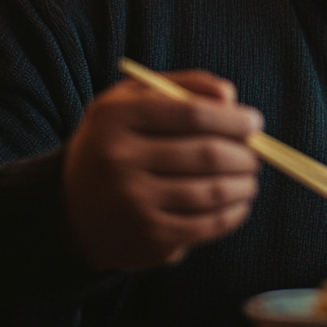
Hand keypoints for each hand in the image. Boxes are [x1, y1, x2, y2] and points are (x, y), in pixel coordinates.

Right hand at [62, 70, 263, 270]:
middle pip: (207, 154)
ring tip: (250, 177)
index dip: (233, 119)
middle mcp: (120, 161)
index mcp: (117, 118)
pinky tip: (238, 203)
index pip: (193, 114)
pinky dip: (234, 213)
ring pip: (212, 192)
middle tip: (256, 153)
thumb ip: (183, 86)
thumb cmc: (115, 143)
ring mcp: (134, 204)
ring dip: (244, 184)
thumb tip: (230, 96)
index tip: (254, 122)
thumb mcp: (132, 101)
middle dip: (244, 153)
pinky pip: (207, 225)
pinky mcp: (148, 240)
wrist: (70, 209)